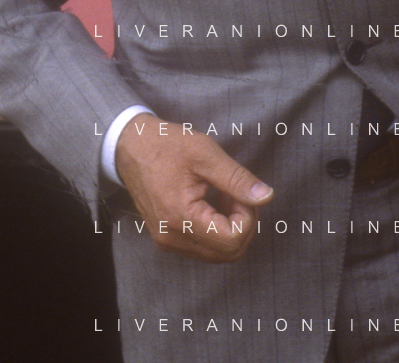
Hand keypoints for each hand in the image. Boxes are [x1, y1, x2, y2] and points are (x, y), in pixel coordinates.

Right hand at [115, 114, 272, 262]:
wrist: (131, 146)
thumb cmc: (166, 145)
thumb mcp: (205, 153)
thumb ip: (237, 179)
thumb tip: (267, 197)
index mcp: (180, 218)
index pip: (233, 241)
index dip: (248, 216)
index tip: (240, 191)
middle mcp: (172, 239)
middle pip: (228, 253)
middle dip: (242, 224)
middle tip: (235, 193)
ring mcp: (168, 242)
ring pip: (217, 253)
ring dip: (230, 227)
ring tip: (223, 195)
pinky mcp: (167, 238)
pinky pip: (203, 246)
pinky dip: (217, 229)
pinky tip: (212, 202)